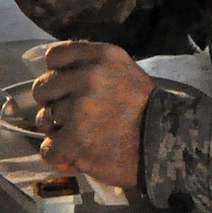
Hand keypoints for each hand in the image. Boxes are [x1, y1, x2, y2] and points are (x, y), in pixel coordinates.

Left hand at [30, 40, 154, 188]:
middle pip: (43, 88)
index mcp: (102, 57)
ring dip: (57, 132)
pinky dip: (59, 156)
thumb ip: (93, 66)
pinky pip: (48, 149)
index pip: (55, 57)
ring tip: (80, 137)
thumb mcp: (125, 72)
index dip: (57, 74)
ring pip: (44, 119)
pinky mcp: (75, 141)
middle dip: (53, 103)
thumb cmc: (147, 110)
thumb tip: (55, 73)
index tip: (67, 88)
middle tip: (71, 117)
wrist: (168, 145)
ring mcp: (80, 110)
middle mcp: (88, 78)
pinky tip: (75, 155)